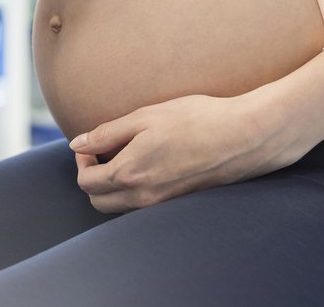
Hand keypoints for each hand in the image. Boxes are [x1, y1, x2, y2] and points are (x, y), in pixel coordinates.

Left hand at [68, 93, 304, 212]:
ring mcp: (162, 204)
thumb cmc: (196, 119)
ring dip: (112, 188)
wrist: (245, 136)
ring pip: (120, 208)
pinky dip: (133, 192)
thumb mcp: (145, 116)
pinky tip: (147, 166)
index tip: (92, 144)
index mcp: (129, 173)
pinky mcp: (178, 203)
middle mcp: (143, 196)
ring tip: (124, 157)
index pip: (86, 182)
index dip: (82, 161)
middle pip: (98, 202)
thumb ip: (107, 133)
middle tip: (102, 152)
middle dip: (92, 179)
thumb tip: (78, 144)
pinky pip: (142, 206)